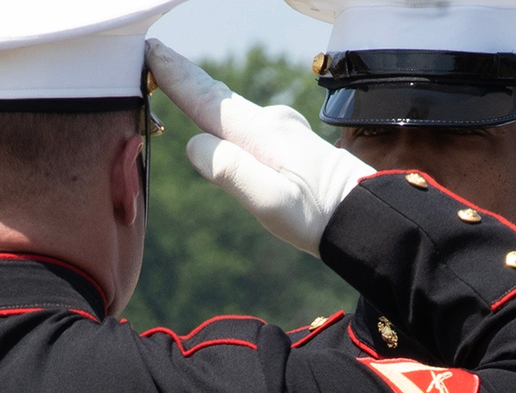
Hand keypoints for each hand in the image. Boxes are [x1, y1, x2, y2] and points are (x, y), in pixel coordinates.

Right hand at [146, 39, 373, 255]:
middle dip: (185, 77)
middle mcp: (271, 123)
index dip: (175, 76)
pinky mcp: (292, 143)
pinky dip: (228, 117)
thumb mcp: (271, 203)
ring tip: (180, 83)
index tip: (151, 52)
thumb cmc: (318, 217)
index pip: (206, 100)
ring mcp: (284, 130)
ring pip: (234, 110)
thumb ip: (231, 171)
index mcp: (261, 134)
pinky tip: (226, 124)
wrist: (365, 217)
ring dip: (205, 96)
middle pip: (218, 96)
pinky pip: (249, 124)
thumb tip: (195, 145)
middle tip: (156, 55)